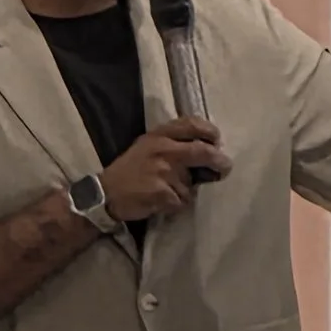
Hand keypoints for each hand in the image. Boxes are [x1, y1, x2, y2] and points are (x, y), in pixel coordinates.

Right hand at [104, 117, 231, 222]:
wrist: (105, 193)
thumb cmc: (129, 169)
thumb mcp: (147, 145)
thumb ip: (172, 143)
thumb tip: (206, 148)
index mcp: (159, 135)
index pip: (191, 124)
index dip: (209, 131)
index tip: (217, 139)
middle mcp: (163, 149)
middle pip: (202, 152)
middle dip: (219, 161)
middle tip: (225, 168)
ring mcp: (164, 171)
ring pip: (192, 185)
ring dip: (186, 192)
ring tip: (167, 192)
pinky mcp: (163, 192)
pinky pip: (182, 201)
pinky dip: (177, 206)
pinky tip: (162, 203)